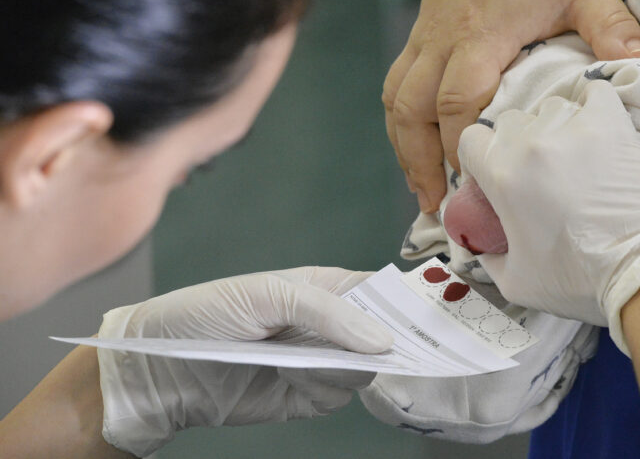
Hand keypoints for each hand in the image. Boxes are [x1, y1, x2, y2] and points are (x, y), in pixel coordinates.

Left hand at [97, 267, 392, 456]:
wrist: (162, 372)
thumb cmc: (206, 314)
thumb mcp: (267, 295)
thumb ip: (326, 311)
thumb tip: (383, 339)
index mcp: (322, 288)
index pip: (376, 291)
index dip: (403, 301)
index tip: (434, 314)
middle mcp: (326, 324)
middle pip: (379, 333)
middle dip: (393, 340)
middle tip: (406, 348)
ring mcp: (318, 361)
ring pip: (363, 367)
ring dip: (349, 366)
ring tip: (312, 359)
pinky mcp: (306, 395)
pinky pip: (337, 394)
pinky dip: (325, 388)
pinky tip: (294, 377)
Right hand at [383, 0, 639, 212]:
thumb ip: (610, 29)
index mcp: (481, 35)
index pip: (458, 101)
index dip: (460, 146)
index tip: (474, 181)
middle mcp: (442, 40)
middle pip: (411, 108)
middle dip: (418, 160)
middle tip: (435, 202)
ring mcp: (425, 35)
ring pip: (395, 98)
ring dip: (402, 145)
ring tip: (419, 185)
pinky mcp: (421, 31)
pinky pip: (396, 82)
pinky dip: (401, 119)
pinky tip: (412, 142)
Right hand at [455, 81, 639, 350]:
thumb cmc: (578, 281)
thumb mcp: (514, 282)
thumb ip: (487, 257)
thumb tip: (481, 244)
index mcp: (503, 175)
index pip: (471, 139)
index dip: (478, 158)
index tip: (492, 177)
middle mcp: (532, 143)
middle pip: (509, 122)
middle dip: (513, 145)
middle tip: (534, 174)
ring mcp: (575, 128)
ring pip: (549, 109)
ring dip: (552, 129)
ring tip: (570, 157)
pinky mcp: (614, 124)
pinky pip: (594, 93)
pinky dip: (591, 106)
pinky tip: (594, 128)